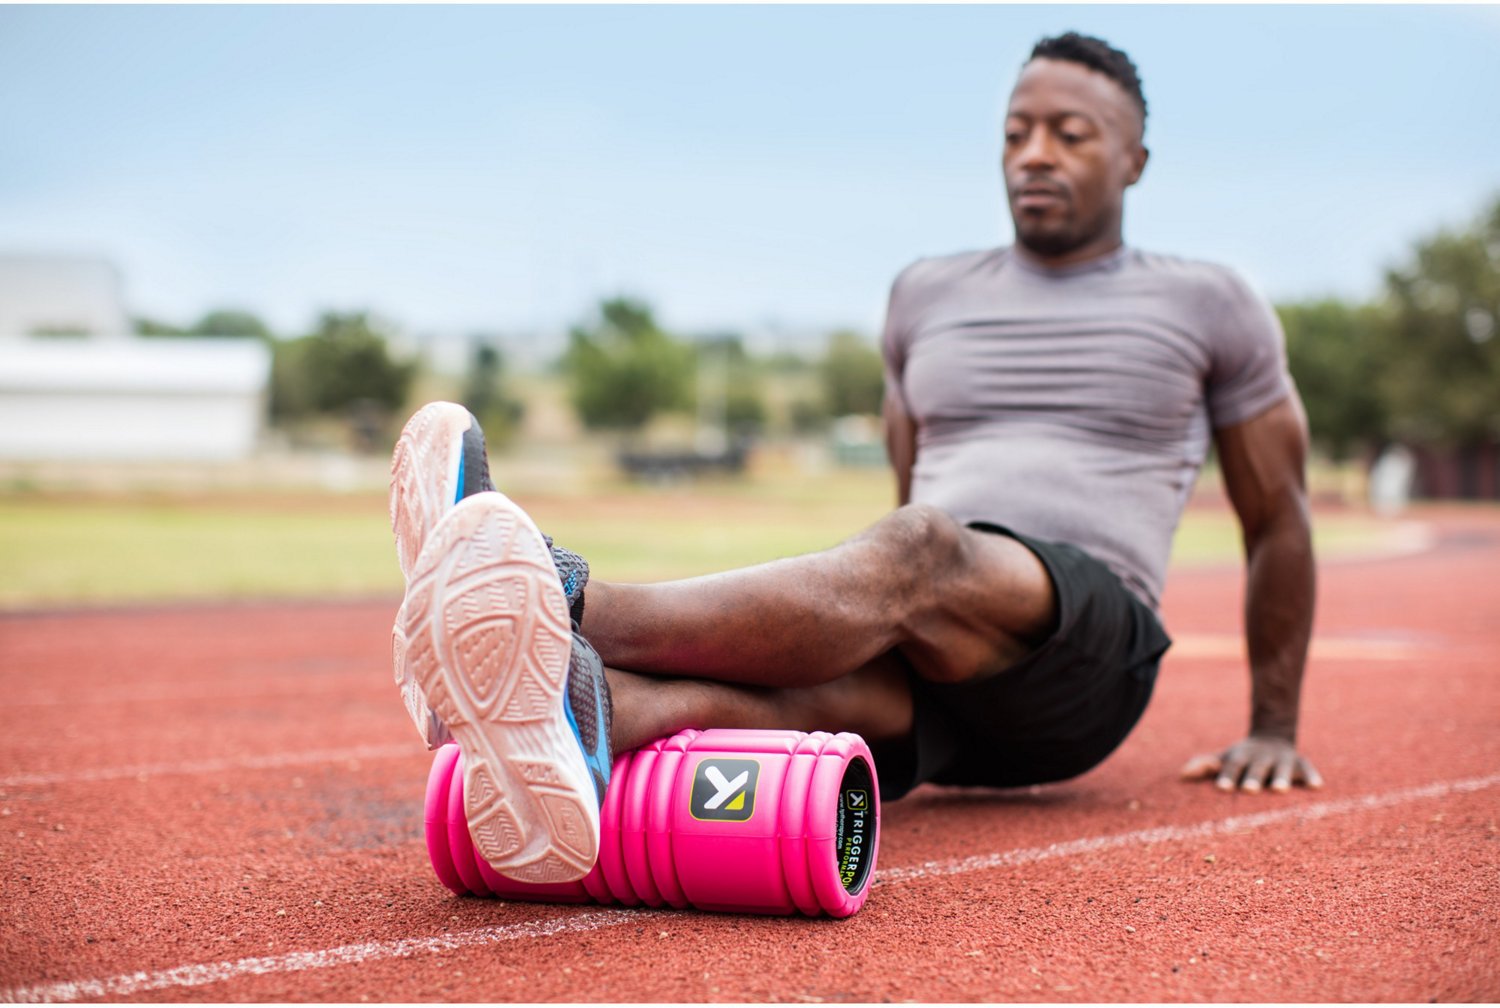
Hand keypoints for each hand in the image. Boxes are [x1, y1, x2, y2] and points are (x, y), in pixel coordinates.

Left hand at [1181, 735, 1323, 793]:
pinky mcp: (1300, 764)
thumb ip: (1204, 766)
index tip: (1222, 789)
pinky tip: (1315, 787)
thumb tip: (1181, 775)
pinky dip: (1311, 776)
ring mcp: (1281, 760)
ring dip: (1281, 778)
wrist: (1271, 738)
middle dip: (1253, 779)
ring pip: (1282, 769)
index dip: (1227, 777)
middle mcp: (1261, 759)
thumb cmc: (1241, 759)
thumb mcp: (1223, 759)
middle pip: (1256, 769)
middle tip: (1249, 791)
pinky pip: (1307, 769)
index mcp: (1240, 758)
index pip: (1231, 767)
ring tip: (1280, 789)